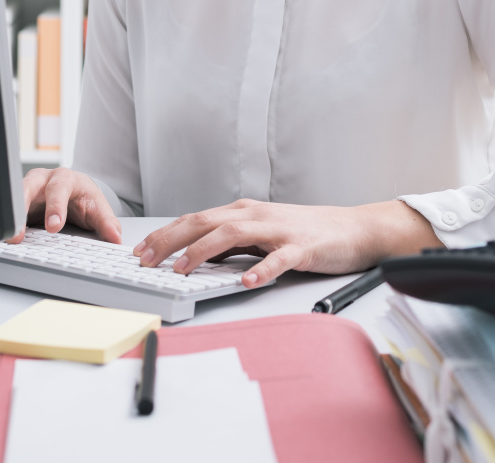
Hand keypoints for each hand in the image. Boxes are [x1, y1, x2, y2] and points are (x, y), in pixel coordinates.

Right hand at [9, 168, 122, 244]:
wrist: (73, 193)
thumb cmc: (84, 198)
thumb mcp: (97, 208)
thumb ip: (107, 222)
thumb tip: (115, 237)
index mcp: (65, 178)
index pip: (58, 189)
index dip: (55, 207)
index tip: (54, 227)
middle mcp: (42, 180)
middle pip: (28, 187)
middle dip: (24, 208)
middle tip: (21, 235)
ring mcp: (26, 189)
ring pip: (13, 197)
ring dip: (10, 218)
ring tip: (9, 238)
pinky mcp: (18, 202)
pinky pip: (9, 210)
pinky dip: (6, 222)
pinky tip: (3, 236)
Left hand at [131, 199, 440, 288]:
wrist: (352, 229)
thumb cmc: (305, 232)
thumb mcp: (261, 232)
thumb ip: (231, 241)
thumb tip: (193, 256)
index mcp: (243, 212)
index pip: (195, 219)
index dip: (165, 234)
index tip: (141, 251)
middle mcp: (255, 215)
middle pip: (205, 222)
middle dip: (171, 240)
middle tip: (146, 260)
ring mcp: (279, 230)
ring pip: (233, 235)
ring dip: (203, 252)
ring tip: (182, 269)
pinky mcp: (302, 248)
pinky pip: (278, 259)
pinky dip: (261, 269)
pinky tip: (247, 281)